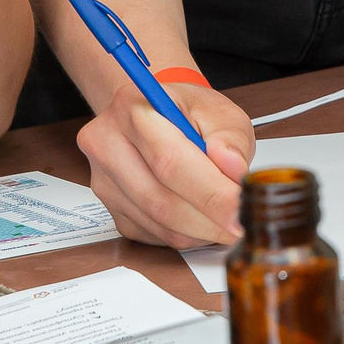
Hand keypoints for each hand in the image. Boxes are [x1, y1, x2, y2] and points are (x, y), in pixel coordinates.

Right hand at [75, 80, 252, 249]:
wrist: (154, 115)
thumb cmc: (185, 111)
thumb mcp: (218, 111)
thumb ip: (231, 139)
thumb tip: (234, 170)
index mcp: (134, 108)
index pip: (171, 161)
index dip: (210, 193)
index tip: (240, 210)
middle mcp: (108, 143)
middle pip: (160, 200)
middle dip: (209, 220)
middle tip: (241, 223)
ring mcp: (103, 179)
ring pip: (158, 224)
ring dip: (200, 231)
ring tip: (225, 217)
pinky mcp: (110, 207)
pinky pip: (153, 235)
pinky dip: (185, 234)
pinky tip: (200, 217)